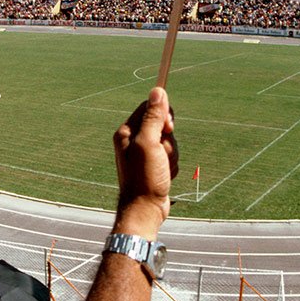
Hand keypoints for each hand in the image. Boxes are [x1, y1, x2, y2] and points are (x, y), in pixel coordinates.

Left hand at [113, 87, 177, 238]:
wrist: (146, 209)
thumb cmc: (144, 177)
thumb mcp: (149, 143)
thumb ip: (153, 117)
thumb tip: (157, 91)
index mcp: (127, 132)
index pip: (149, 107)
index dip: (163, 115)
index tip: (168, 128)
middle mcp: (133, 141)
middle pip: (162, 124)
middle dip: (169, 139)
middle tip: (163, 152)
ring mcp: (144, 153)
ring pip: (169, 141)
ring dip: (172, 154)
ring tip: (163, 168)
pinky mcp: (154, 164)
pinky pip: (171, 155)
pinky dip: (172, 164)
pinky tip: (165, 175)